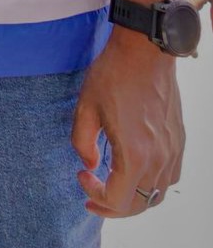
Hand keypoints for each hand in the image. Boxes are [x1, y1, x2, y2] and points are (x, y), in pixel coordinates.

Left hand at [72, 28, 183, 216]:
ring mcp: (173, 151)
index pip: (119, 199)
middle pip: (140, 203)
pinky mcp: (179, 142)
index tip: (81, 177)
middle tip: (92, 197)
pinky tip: (133, 172)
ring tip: (111, 188)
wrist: (145, 53)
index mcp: (135, 154)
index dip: (97, 196)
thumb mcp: (85, 107)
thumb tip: (89, 165)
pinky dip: (151, 185)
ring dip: (133, 198)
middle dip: (113, 207)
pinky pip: (169, 177)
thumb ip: (82, 142)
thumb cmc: (112, 77)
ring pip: (157, 194)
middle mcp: (159, 158)